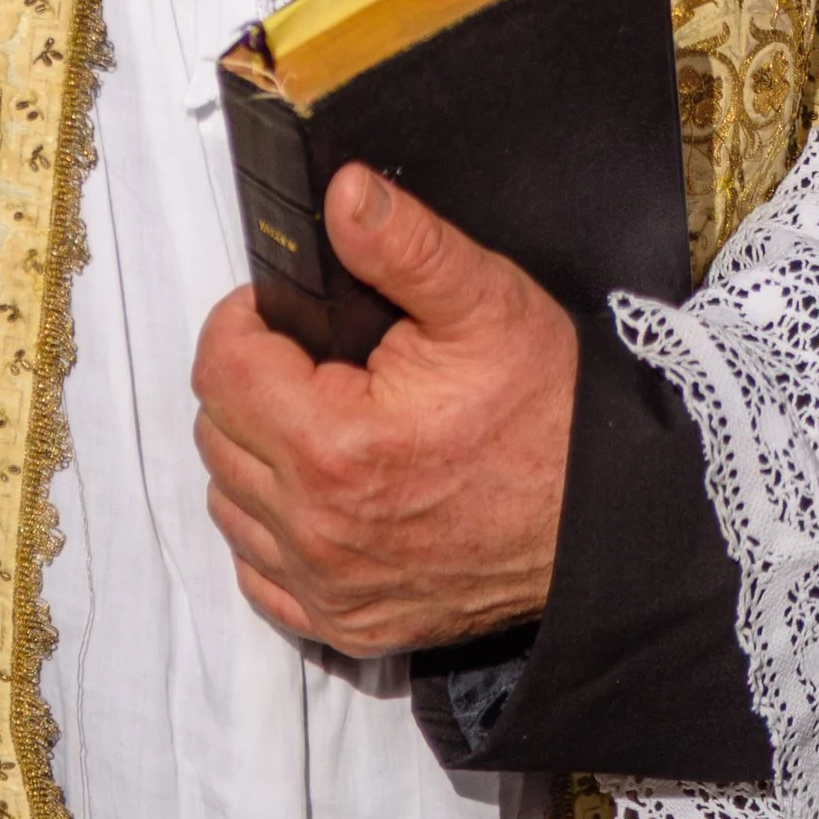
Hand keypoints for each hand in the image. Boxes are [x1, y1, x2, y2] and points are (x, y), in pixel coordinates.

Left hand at [190, 162, 577, 653]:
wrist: (602, 517)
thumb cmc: (547, 410)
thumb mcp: (483, 300)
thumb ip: (402, 243)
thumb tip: (342, 193)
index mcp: (335, 447)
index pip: (219, 370)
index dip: (242, 321)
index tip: (281, 311)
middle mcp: (319, 531)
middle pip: (216, 434)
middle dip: (249, 381)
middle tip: (311, 358)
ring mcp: (331, 589)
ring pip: (230, 503)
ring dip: (254, 453)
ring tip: (318, 414)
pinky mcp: (349, 625)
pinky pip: (261, 573)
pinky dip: (272, 527)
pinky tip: (320, 489)